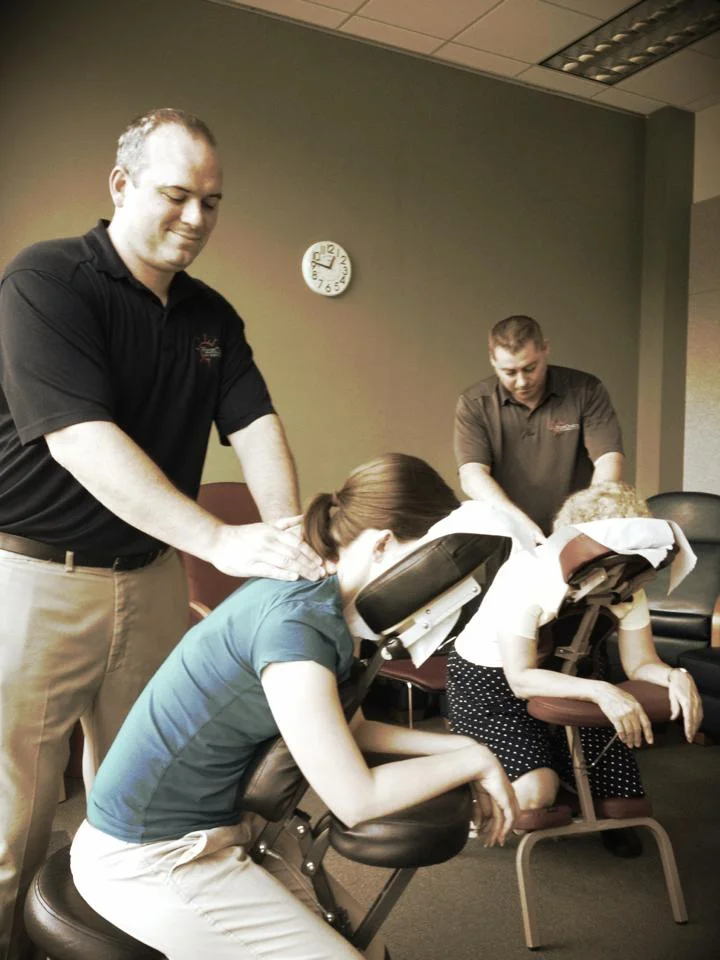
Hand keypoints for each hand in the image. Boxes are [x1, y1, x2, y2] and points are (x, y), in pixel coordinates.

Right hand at [208, 521, 325, 581]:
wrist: (218, 541)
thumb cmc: (245, 535)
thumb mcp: (265, 526)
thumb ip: (285, 523)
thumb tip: (304, 517)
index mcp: (272, 532)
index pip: (297, 543)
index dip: (311, 553)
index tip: (322, 562)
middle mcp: (267, 541)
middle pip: (294, 554)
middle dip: (310, 564)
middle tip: (323, 573)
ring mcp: (259, 554)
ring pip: (285, 563)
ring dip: (302, 570)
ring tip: (314, 578)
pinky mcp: (250, 566)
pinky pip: (270, 571)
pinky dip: (283, 574)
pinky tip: (294, 578)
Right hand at [470, 751, 518, 846]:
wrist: (479, 763)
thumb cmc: (475, 774)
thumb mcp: (477, 794)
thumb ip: (479, 809)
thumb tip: (477, 824)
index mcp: (502, 790)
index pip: (505, 811)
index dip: (500, 823)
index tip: (493, 833)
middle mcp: (509, 794)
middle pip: (509, 817)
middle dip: (503, 831)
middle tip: (496, 842)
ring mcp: (510, 796)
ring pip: (510, 820)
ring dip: (503, 832)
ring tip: (496, 842)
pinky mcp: (508, 799)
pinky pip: (510, 818)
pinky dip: (506, 829)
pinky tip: (501, 836)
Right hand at [596, 683, 652, 748]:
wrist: (605, 692)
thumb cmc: (618, 696)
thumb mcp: (632, 700)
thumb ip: (638, 710)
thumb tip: (642, 722)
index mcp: (637, 707)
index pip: (646, 723)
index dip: (649, 734)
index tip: (650, 741)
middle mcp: (631, 711)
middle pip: (637, 729)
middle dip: (638, 739)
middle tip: (637, 744)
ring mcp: (623, 715)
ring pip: (629, 732)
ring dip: (630, 740)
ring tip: (630, 744)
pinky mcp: (615, 717)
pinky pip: (620, 730)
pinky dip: (622, 737)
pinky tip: (623, 739)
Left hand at [668, 668, 702, 741]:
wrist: (682, 676)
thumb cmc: (675, 685)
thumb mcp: (672, 695)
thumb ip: (674, 707)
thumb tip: (672, 718)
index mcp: (687, 701)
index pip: (689, 718)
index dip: (689, 728)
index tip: (688, 735)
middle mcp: (694, 702)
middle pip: (695, 719)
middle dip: (693, 730)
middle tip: (689, 738)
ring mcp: (698, 702)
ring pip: (699, 717)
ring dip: (696, 726)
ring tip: (692, 734)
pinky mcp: (698, 701)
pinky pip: (700, 713)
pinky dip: (698, 720)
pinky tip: (695, 725)